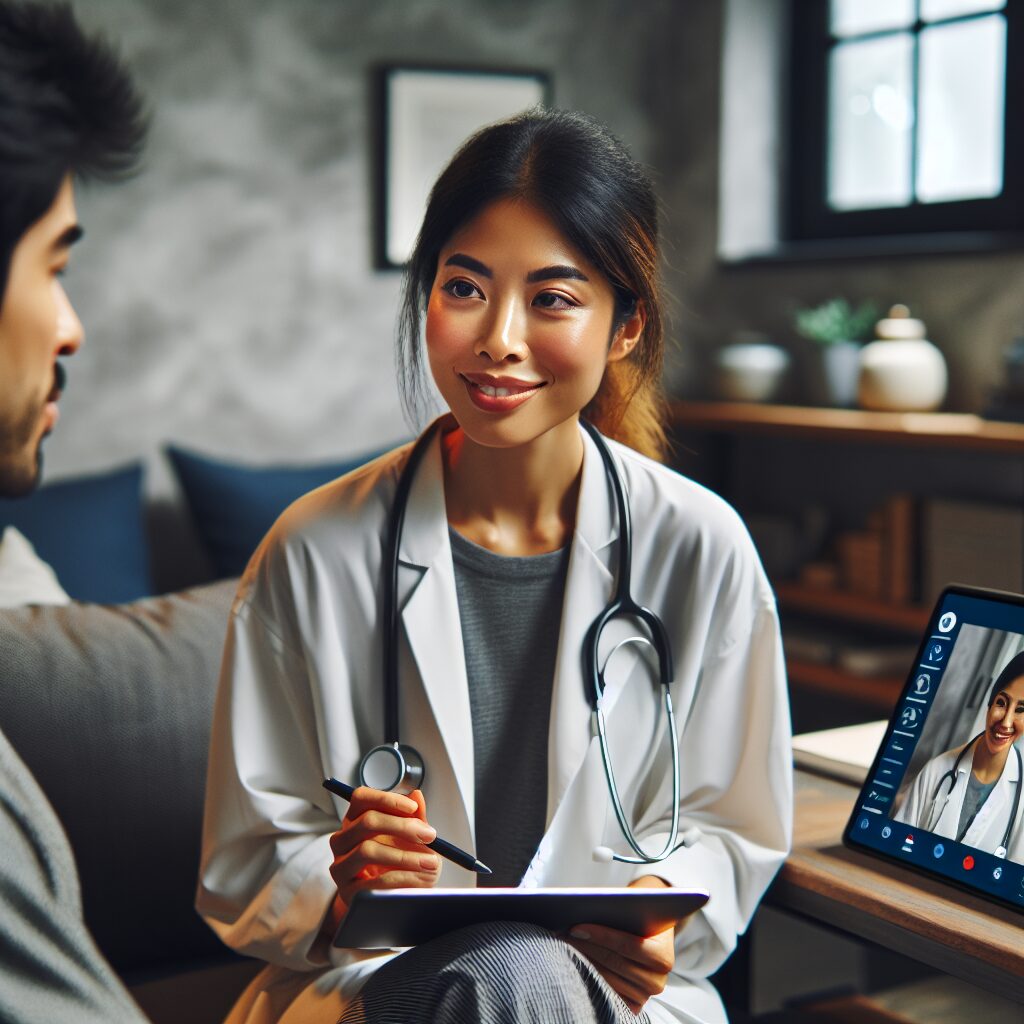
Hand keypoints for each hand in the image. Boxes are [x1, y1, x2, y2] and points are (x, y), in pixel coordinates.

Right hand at [328, 787, 440, 913]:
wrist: (390, 899)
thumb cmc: (399, 863)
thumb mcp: (411, 839)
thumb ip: (414, 818)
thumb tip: (416, 796)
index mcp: (355, 820)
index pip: (362, 798)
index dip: (387, 798)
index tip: (413, 808)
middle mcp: (342, 840)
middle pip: (367, 821)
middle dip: (403, 827)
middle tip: (428, 835)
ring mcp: (341, 866)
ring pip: (367, 850)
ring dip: (404, 855)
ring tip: (429, 861)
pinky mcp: (347, 892)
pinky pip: (374, 882)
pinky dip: (402, 878)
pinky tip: (418, 878)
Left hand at [566, 875, 689, 1014]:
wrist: (649, 930)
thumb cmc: (638, 915)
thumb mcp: (633, 906)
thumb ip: (617, 907)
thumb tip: (586, 905)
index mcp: (664, 955)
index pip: (629, 945)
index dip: (602, 936)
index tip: (576, 926)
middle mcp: (658, 980)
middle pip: (615, 964)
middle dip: (586, 947)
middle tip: (562, 934)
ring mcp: (644, 995)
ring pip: (608, 980)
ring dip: (583, 962)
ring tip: (563, 946)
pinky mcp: (632, 1005)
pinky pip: (607, 993)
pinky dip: (589, 977)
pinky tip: (573, 963)